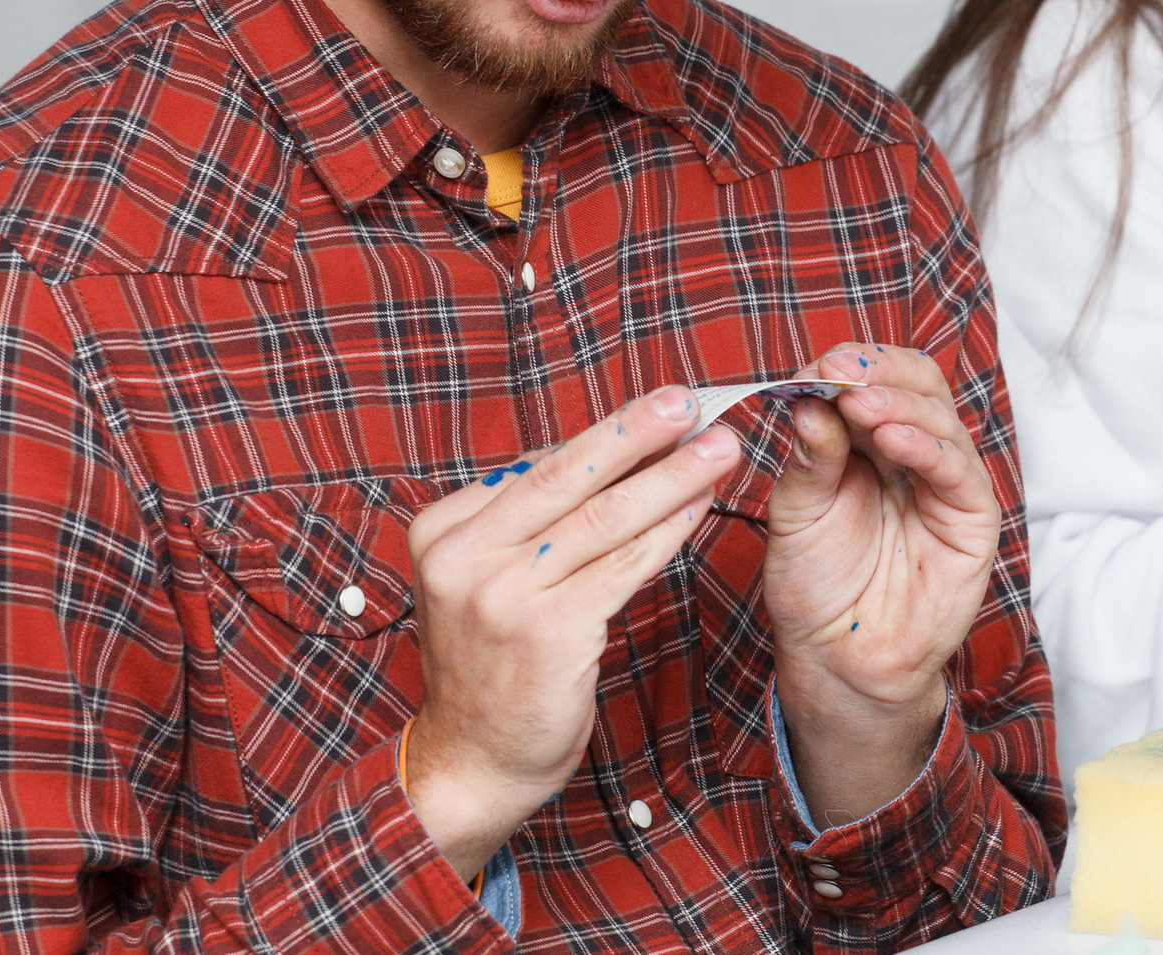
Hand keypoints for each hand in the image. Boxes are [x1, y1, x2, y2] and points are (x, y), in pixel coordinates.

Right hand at [399, 388, 741, 876]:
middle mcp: (463, 556)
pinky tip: (701, 508)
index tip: (660, 407)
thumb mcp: (485, 579)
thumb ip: (530, 522)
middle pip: (568, 476)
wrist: (472, 762)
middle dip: (638, 432)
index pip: (538, 467)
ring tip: (719, 449)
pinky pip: (624, 567)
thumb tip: (610, 451)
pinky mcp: (548, 632)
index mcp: (442, 529)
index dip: (608, 433)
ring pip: (606, 518)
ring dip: (672, 477)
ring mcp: (502, 595)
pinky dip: (669, 532)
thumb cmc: (492, 665)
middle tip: (691, 401)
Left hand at [764, 343, 1000, 825]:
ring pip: (938, 417)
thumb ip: (810, 454)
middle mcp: (914, 452)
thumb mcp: (797, 509)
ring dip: (896, 403)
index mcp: (872, 441)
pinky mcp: (972, 519)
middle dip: (875, 373)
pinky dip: (925, 446)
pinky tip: (892, 438)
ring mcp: (947, 483)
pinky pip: (956, 469)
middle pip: (916, 384)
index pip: (877, 379)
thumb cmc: (817, 584)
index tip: (810, 370)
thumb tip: (809, 396)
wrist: (837, 659)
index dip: (849, 366)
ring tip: (857, 403)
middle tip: (836, 373)